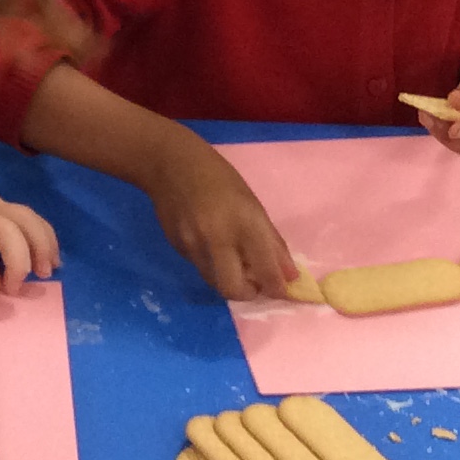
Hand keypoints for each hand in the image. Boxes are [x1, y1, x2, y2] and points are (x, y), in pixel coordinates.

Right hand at [138, 129, 296, 300]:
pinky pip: (201, 267)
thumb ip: (271, 241)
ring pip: (215, 282)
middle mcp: (218, 238)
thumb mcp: (252, 204)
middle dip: (248, 294)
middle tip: (256, 284)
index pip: (266, 269)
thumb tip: (289, 275)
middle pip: (234, 289)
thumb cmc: (220, 178)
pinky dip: (213, 265)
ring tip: (235, 261)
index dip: (278, 288)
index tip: (283, 292)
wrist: (170, 165)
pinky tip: (211, 244)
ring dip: (230, 280)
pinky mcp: (178, 249)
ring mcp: (194, 246)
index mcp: (245, 222)